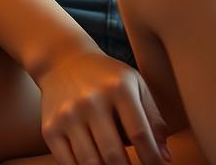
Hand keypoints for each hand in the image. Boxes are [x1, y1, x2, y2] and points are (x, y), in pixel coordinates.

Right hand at [35, 46, 171, 164]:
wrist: (62, 60)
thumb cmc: (106, 76)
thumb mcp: (134, 85)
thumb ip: (153, 118)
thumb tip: (165, 157)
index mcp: (119, 87)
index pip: (139, 133)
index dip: (152, 158)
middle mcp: (92, 100)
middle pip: (114, 154)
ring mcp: (68, 115)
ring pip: (91, 163)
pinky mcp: (50, 128)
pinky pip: (68, 164)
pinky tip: (95, 164)